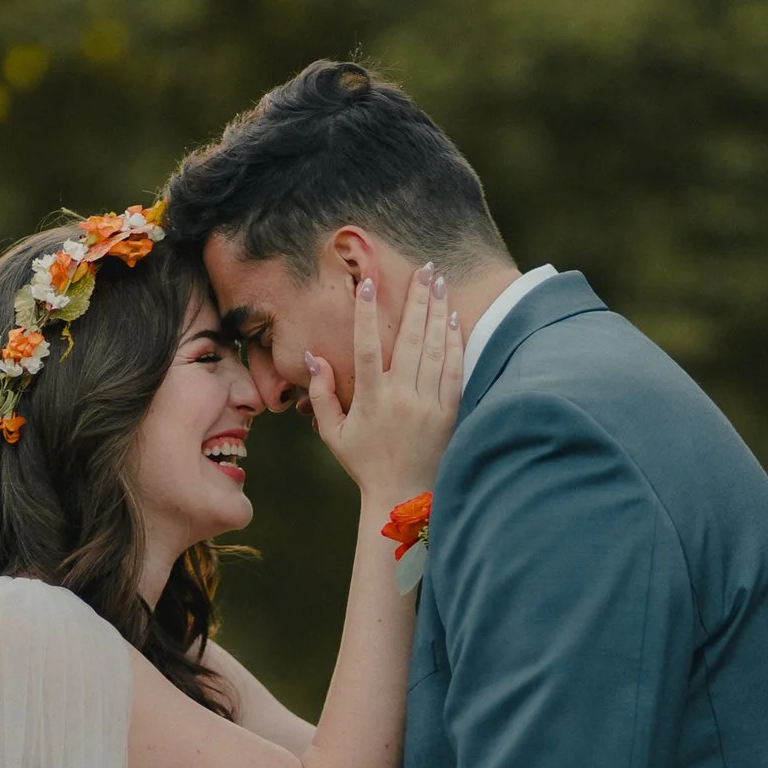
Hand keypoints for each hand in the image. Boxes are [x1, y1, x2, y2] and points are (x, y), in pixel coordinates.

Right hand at [308, 263, 463, 505]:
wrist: (403, 498)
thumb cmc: (364, 463)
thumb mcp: (332, 433)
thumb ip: (321, 394)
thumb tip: (313, 356)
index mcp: (371, 400)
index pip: (367, 347)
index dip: (366, 313)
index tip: (369, 282)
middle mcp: (401, 398)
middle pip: (410, 338)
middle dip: (417, 299)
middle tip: (423, 268)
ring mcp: (428, 405)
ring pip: (435, 349)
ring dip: (437, 312)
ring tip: (439, 283)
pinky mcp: (448, 413)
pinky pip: (454, 371)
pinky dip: (455, 343)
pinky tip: (453, 319)